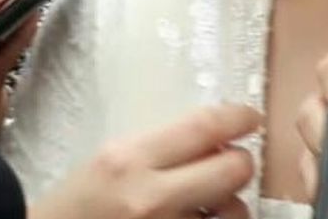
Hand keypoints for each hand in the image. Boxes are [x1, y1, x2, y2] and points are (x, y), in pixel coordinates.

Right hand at [32, 104, 260, 218]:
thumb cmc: (77, 205)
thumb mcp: (111, 160)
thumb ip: (159, 148)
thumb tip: (214, 139)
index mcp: (129, 159)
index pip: (204, 127)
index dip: (238, 118)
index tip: (249, 117)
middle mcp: (150, 198)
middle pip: (232, 170)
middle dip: (240, 163)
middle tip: (232, 162)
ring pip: (235, 213)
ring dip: (233, 205)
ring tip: (215, 204)